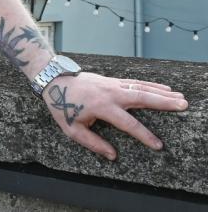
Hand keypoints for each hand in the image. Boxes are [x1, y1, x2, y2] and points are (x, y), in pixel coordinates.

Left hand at [42, 72, 189, 159]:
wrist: (54, 80)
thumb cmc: (62, 106)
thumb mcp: (71, 129)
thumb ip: (93, 143)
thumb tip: (113, 155)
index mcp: (101, 107)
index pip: (128, 123)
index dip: (144, 135)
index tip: (158, 145)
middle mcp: (110, 93)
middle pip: (141, 97)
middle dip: (163, 103)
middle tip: (182, 106)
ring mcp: (112, 85)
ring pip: (141, 87)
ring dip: (162, 92)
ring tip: (181, 98)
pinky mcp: (112, 80)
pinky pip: (135, 82)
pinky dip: (152, 85)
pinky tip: (165, 88)